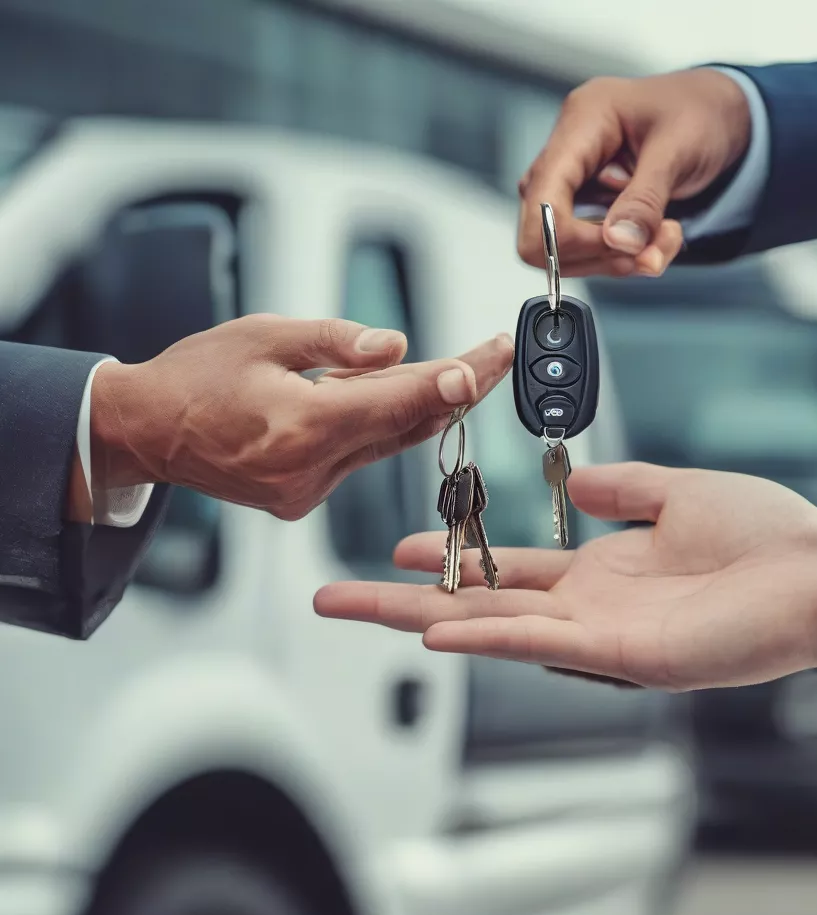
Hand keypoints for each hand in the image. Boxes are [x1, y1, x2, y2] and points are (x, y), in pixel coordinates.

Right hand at [87, 314, 512, 519]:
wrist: (147, 431)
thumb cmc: (197, 376)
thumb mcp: (264, 335)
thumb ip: (337, 343)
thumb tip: (399, 349)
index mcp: (300, 427)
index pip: (397, 403)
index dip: (450, 381)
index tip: (489, 359)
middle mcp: (310, 470)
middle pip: (403, 426)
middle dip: (452, 391)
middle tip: (492, 356)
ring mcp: (307, 492)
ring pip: (385, 443)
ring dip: (419, 407)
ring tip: (456, 369)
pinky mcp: (303, 499)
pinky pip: (359, 457)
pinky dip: (378, 426)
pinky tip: (391, 396)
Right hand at [313, 463, 816, 690]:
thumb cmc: (762, 536)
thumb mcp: (678, 492)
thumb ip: (624, 489)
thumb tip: (580, 480)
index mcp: (598, 570)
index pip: (503, 567)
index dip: (449, 557)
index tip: (396, 546)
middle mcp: (586, 606)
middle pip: (477, 602)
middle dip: (401, 600)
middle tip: (334, 597)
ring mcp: (598, 634)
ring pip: (490, 626)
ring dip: (421, 619)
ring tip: (356, 609)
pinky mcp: (622, 652)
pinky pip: (538, 642)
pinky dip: (484, 635)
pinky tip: (435, 628)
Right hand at [517, 69, 750, 277]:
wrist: (715, 114)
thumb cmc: (698, 111)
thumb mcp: (680, 149)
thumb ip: (646, 199)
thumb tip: (619, 242)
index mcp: (581, 122)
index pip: (541, 199)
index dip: (570, 238)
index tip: (622, 247)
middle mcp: (565, 152)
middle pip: (542, 233)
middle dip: (598, 255)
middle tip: (651, 248)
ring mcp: (571, 181)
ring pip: (566, 251)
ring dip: (617, 260)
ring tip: (663, 239)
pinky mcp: (584, 204)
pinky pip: (590, 250)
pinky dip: (624, 257)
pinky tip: (654, 239)